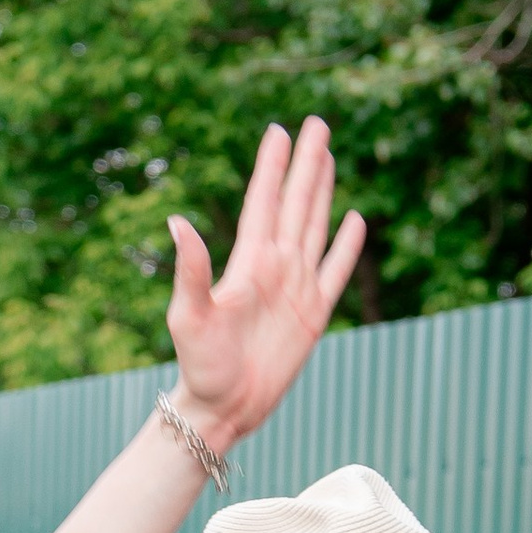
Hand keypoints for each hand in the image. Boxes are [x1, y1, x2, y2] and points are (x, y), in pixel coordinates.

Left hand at [165, 120, 364, 449]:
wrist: (223, 408)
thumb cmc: (200, 367)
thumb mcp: (190, 317)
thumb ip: (192, 270)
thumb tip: (177, 221)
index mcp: (248, 263)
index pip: (263, 202)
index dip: (272, 166)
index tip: (279, 130)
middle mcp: (274, 268)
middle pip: (295, 203)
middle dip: (305, 163)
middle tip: (316, 123)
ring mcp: (296, 288)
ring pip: (315, 226)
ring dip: (323, 191)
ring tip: (329, 156)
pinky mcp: (313, 314)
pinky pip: (335, 272)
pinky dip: (346, 246)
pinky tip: (354, 220)